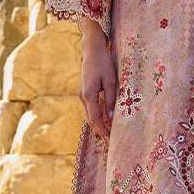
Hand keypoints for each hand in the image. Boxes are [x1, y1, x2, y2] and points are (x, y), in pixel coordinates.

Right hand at [78, 17, 116, 141]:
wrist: (92, 50)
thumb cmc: (104, 63)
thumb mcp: (111, 81)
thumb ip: (111, 99)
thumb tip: (111, 118)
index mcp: (88, 94)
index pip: (95, 119)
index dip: (103, 130)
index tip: (111, 140)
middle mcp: (82, 97)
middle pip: (91, 120)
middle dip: (100, 131)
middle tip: (111, 143)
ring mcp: (82, 95)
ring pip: (90, 115)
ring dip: (98, 125)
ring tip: (109, 135)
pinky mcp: (85, 92)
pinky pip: (90, 109)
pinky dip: (97, 117)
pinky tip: (105, 122)